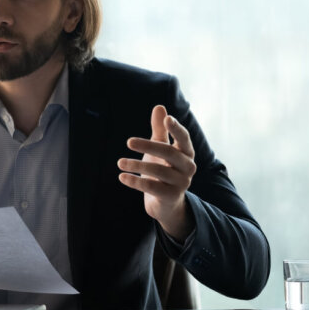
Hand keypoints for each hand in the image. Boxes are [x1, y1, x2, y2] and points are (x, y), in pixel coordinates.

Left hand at [117, 105, 196, 240]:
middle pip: (169, 153)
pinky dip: (135, 181)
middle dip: (148, 146)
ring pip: (158, 171)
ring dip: (136, 165)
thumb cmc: (163, 169)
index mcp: (186, 153)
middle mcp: (188, 167)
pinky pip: (151, 187)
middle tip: (128, 141)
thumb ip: (160, 129)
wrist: (166, 203)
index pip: (184, 138)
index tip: (167, 119)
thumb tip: (159, 107)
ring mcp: (181, 183)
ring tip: (120, 162)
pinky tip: (122, 176)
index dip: (176, 129)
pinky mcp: (170, 196)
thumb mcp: (161, 148)